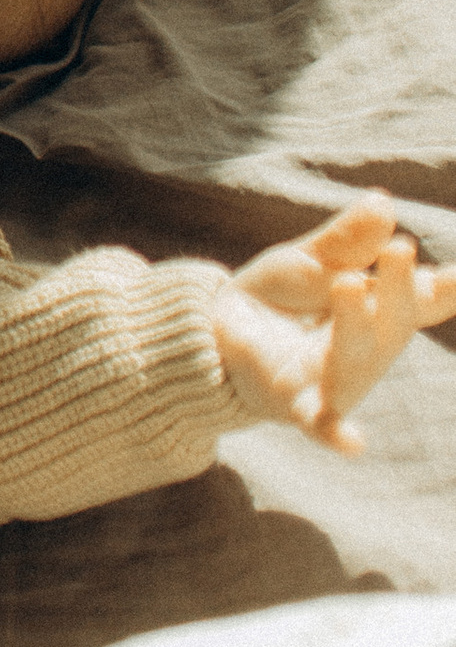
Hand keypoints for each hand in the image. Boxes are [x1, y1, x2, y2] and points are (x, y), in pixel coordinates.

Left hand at [213, 195, 455, 450]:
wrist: (214, 333)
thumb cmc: (274, 300)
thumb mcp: (307, 260)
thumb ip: (345, 239)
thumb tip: (383, 201)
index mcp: (374, 313)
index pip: (416, 299)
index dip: (442, 289)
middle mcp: (366, 350)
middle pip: (392, 324)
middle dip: (399, 289)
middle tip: (399, 249)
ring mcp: (335, 380)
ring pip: (356, 357)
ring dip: (356, 324)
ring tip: (347, 284)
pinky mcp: (298, 403)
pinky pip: (321, 423)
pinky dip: (337, 434)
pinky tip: (353, 444)